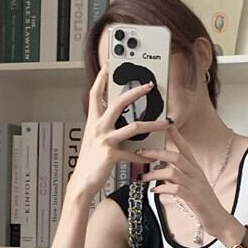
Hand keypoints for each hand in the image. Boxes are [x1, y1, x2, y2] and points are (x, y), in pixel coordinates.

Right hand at [69, 65, 170, 197]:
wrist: (82, 181)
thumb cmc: (89, 161)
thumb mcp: (93, 138)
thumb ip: (103, 126)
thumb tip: (117, 118)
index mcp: (93, 121)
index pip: (95, 94)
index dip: (100, 79)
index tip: (108, 66)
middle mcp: (98, 127)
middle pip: (118, 103)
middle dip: (135, 92)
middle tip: (148, 86)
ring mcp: (105, 140)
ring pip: (133, 127)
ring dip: (153, 125)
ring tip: (165, 123)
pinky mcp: (111, 155)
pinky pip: (133, 153)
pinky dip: (144, 156)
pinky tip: (151, 157)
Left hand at [136, 125, 233, 239]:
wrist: (219, 221)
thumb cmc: (204, 205)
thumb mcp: (192, 187)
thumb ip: (179, 178)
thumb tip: (162, 172)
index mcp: (196, 170)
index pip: (186, 149)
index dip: (176, 137)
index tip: (166, 125)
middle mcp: (196, 175)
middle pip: (176, 157)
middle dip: (158, 153)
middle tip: (142, 153)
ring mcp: (195, 186)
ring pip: (173, 172)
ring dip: (155, 174)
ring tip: (143, 177)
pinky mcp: (194, 198)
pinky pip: (176, 189)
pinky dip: (163, 188)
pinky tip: (154, 190)